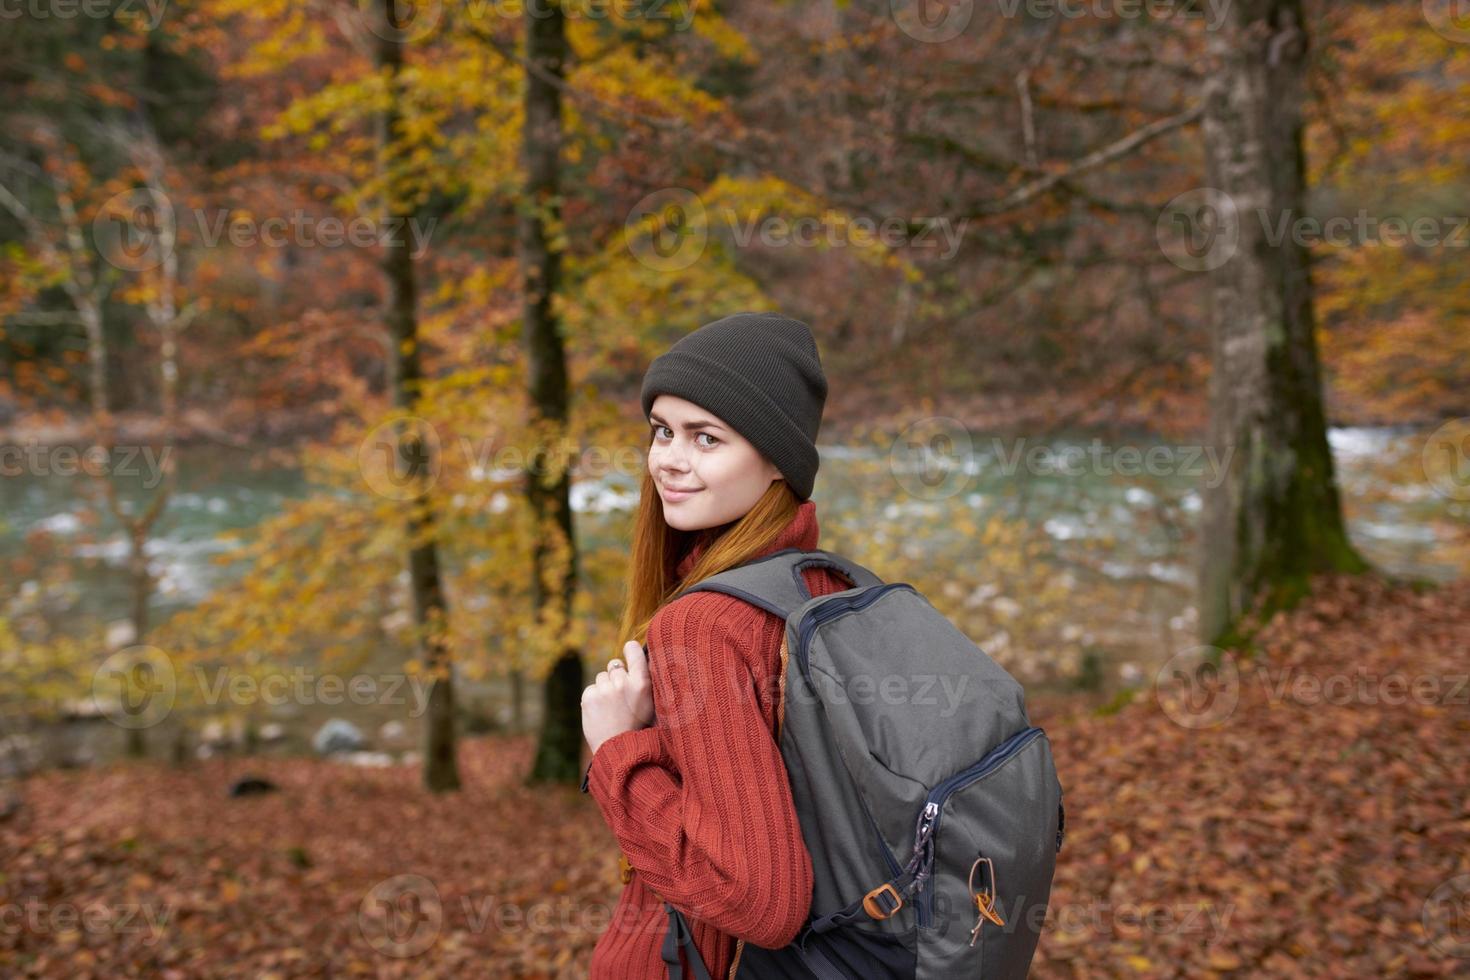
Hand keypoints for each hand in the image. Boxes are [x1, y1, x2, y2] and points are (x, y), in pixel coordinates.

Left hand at [581, 641, 653, 755]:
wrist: (617, 749)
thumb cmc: (637, 727)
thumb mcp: (650, 703)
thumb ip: (643, 681)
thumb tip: (637, 657)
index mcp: (642, 684)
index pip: (635, 652)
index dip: (630, 649)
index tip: (629, 648)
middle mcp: (623, 683)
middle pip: (615, 666)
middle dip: (617, 677)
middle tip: (621, 697)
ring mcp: (604, 690)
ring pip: (602, 676)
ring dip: (605, 687)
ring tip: (611, 707)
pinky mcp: (589, 696)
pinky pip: (592, 687)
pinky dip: (595, 697)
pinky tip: (601, 711)